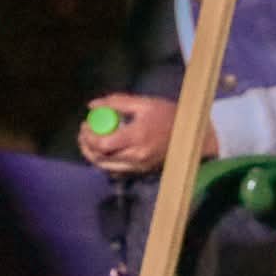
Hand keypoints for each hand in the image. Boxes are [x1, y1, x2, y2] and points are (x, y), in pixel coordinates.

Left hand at [76, 93, 215, 173]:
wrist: (192, 138)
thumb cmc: (169, 115)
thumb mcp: (144, 103)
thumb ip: (117, 102)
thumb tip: (92, 106)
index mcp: (136, 138)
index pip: (102, 144)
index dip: (88, 136)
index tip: (84, 124)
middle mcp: (136, 157)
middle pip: (100, 159)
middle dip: (86, 146)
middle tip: (83, 132)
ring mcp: (138, 167)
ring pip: (106, 167)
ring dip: (93, 155)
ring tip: (90, 140)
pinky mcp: (141, 172)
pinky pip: (116, 171)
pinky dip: (105, 162)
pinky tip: (105, 150)